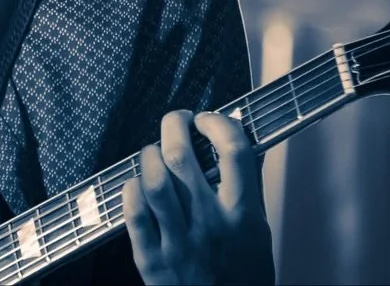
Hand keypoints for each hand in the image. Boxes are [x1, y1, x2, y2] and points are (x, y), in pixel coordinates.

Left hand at [121, 110, 274, 284]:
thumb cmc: (244, 274)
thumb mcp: (258, 231)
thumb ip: (248, 188)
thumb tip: (240, 143)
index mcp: (242, 215)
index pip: (234, 150)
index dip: (217, 123)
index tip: (207, 120)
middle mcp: (210, 224)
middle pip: (182, 156)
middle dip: (174, 126)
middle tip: (176, 121)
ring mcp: (179, 242)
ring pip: (154, 181)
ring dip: (149, 156)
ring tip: (154, 152)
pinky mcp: (153, 260)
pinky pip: (135, 215)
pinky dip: (131, 191)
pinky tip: (136, 183)